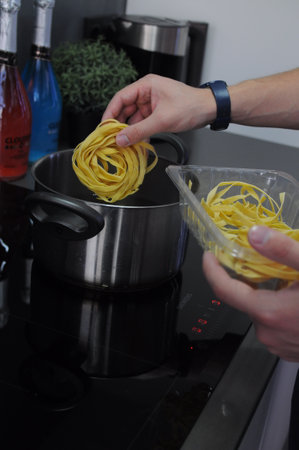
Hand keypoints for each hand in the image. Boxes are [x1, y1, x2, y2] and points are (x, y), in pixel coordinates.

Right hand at [102, 74, 215, 145]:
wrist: (210, 110)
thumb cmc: (191, 107)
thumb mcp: (162, 120)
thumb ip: (139, 131)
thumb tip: (121, 139)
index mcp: (146, 86)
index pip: (121, 98)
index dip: (110, 113)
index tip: (104, 127)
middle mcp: (146, 93)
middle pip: (125, 110)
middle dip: (120, 125)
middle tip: (113, 139)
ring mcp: (151, 104)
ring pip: (133, 119)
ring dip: (130, 132)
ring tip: (124, 144)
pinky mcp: (157, 114)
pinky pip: (143, 124)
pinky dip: (139, 134)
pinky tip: (137, 144)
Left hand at [202, 225, 298, 360]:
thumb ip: (284, 252)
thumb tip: (255, 234)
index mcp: (267, 312)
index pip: (224, 290)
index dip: (212, 270)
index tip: (209, 255)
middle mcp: (268, 333)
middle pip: (246, 299)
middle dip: (252, 279)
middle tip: (267, 262)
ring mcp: (279, 345)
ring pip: (262, 311)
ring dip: (270, 294)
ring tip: (291, 282)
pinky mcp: (290, 350)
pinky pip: (275, 324)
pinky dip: (280, 309)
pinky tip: (298, 301)